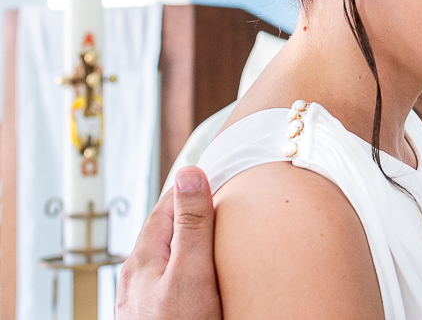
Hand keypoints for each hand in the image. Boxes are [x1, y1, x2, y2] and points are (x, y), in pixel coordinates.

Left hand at [116, 168, 221, 319]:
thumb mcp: (191, 273)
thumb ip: (192, 225)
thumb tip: (190, 174)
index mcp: (145, 255)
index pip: (169, 202)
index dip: (195, 186)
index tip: (221, 173)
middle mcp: (138, 273)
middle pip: (167, 228)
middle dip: (194, 213)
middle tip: (225, 201)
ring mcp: (143, 295)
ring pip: (169, 254)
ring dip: (191, 241)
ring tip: (219, 236)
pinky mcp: (153, 313)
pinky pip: (171, 277)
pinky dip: (189, 267)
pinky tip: (204, 277)